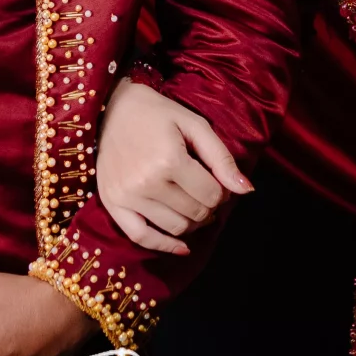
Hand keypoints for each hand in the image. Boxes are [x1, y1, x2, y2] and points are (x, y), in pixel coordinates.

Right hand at [95, 78, 249, 254]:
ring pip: (174, 227)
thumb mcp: (194, 125)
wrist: (110, 109)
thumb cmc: (156, 113)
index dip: (222, 192)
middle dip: (209, 207)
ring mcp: (127, 196)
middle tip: (207, 193)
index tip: (218, 182)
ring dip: (193, 224)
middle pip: (195, 213)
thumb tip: (245, 190)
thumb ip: (221, 158)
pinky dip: (164, 246)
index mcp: (169, 160)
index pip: (211, 195)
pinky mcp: (112, 203)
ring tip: (196, 210)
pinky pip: (141, 236)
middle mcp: (147, 182)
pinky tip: (182, 247)